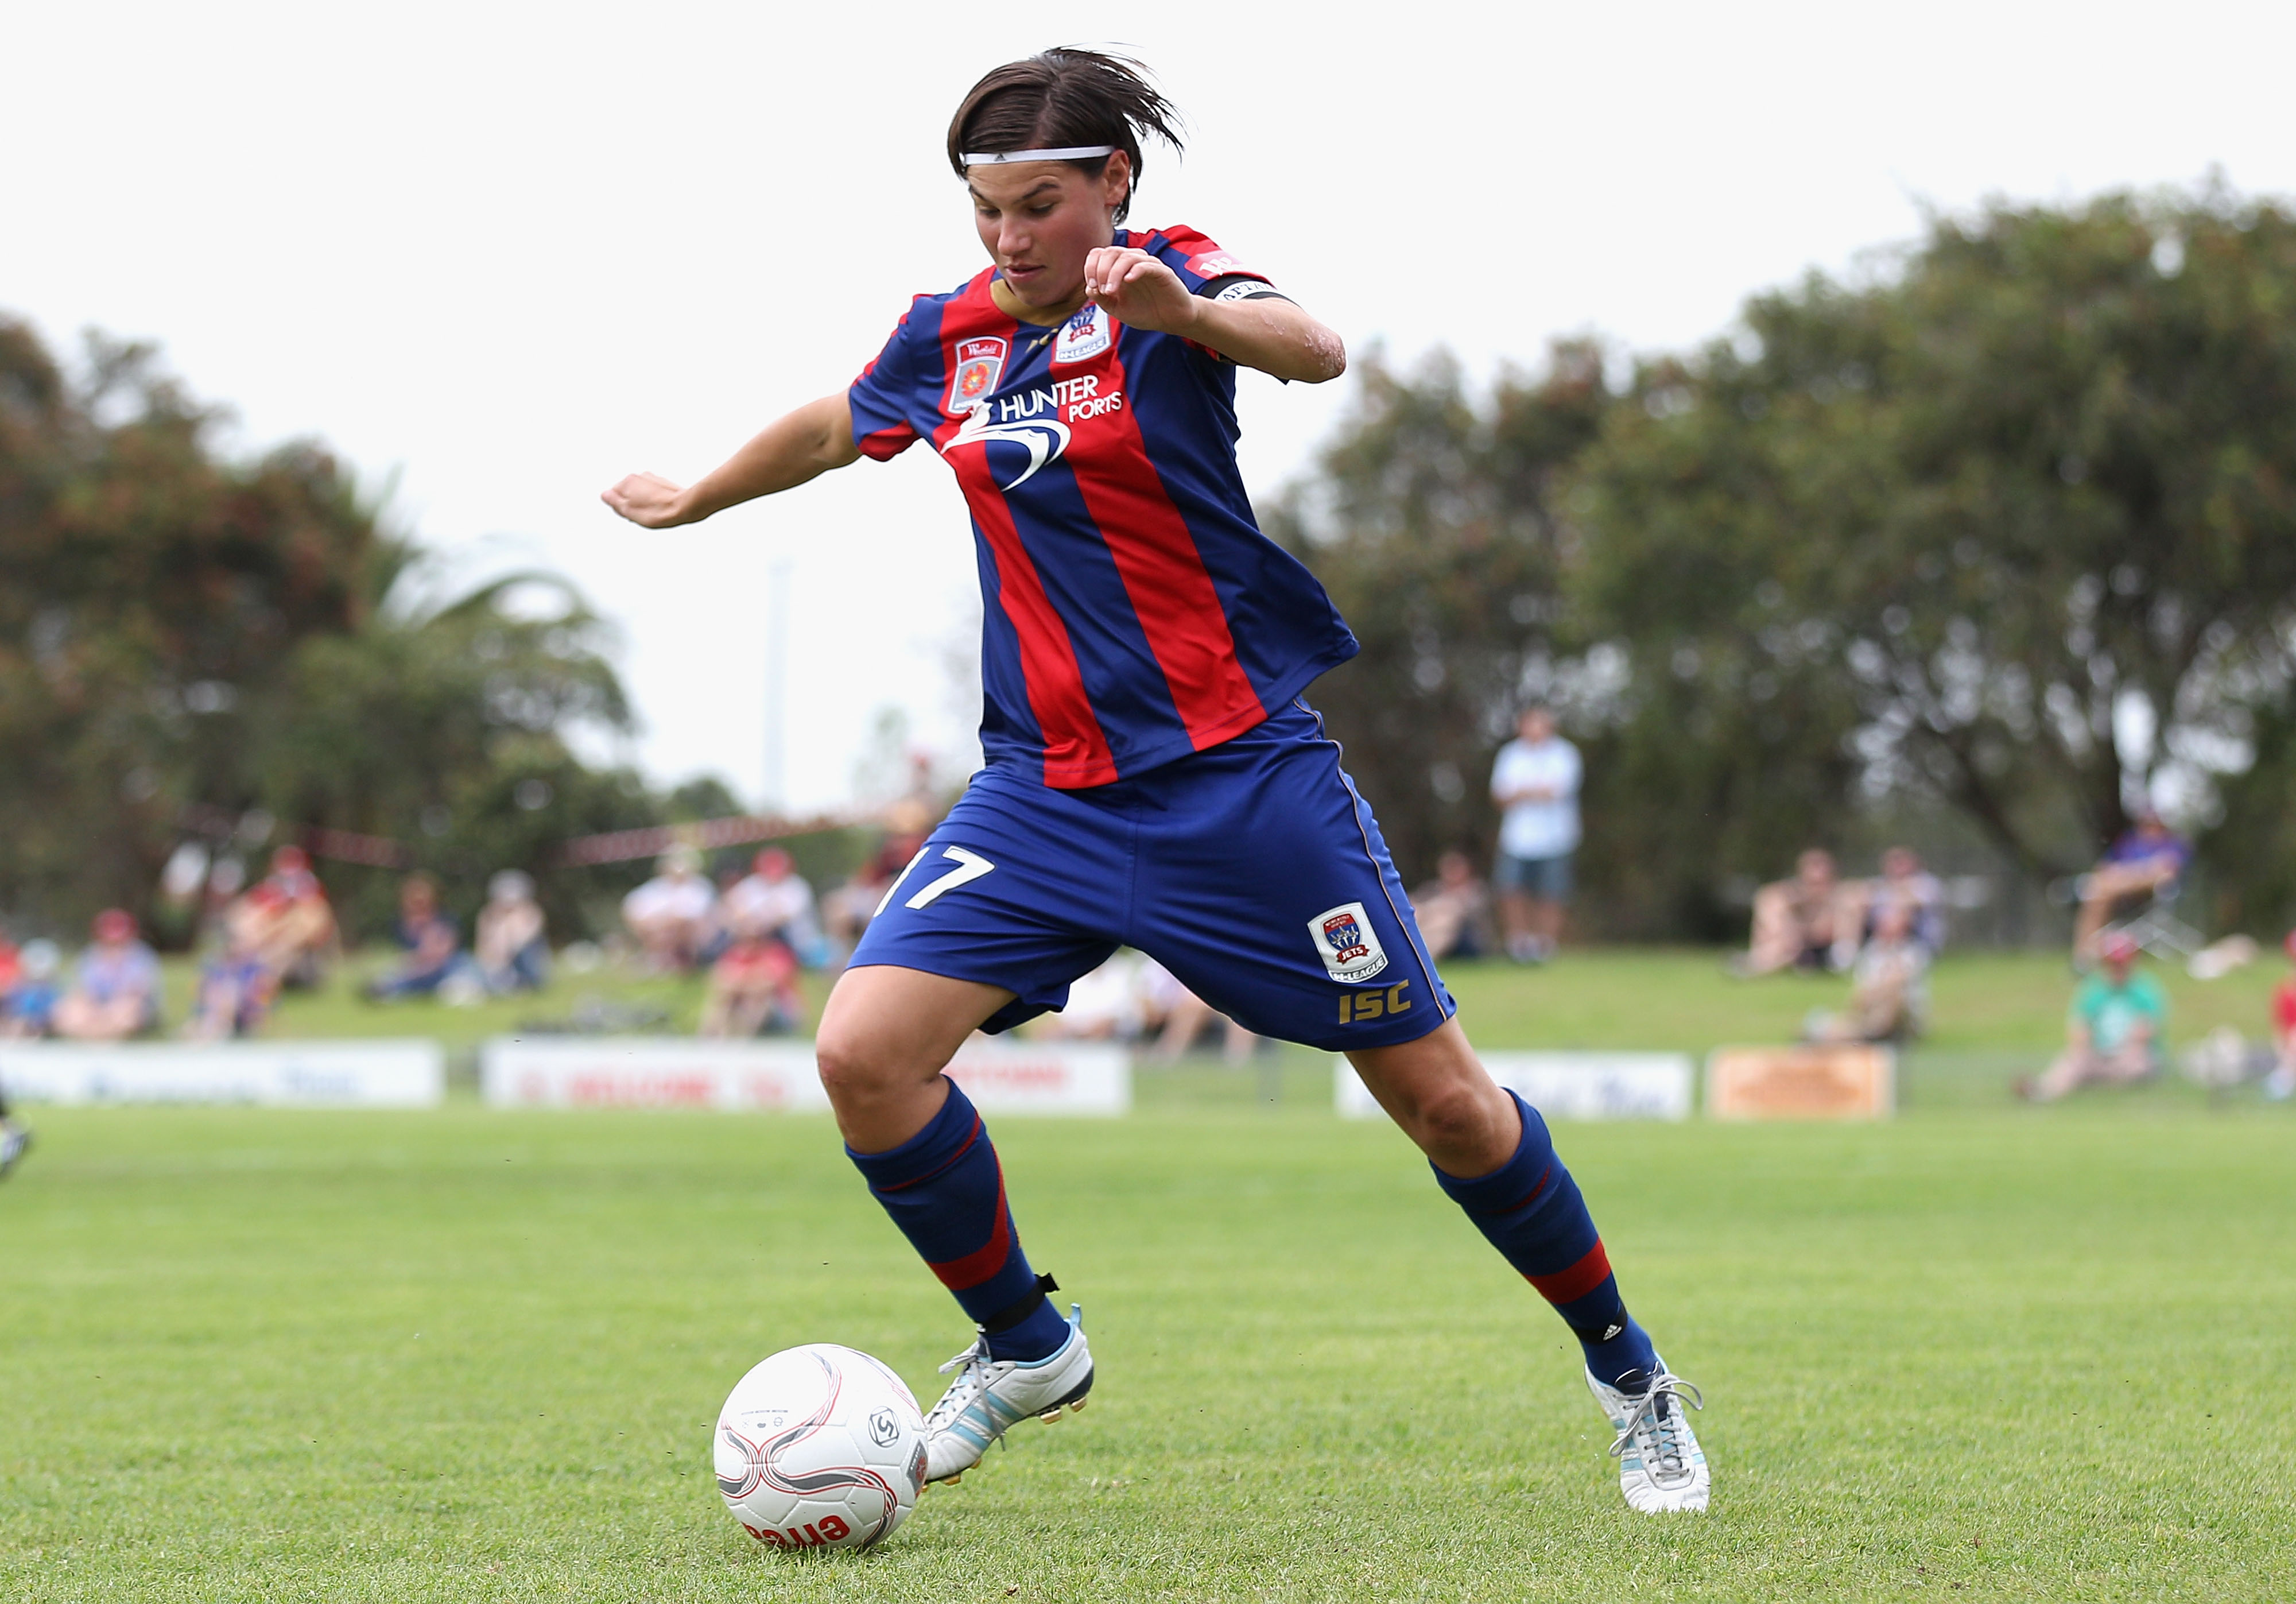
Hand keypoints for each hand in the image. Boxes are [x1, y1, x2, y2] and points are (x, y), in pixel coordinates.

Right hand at [601, 471, 688, 527]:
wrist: (684, 507)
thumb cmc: (657, 512)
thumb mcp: (628, 511)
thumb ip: (613, 501)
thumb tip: (605, 495)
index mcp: (627, 481)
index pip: (613, 495)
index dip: (620, 508)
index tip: (630, 514)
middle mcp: (639, 476)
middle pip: (627, 494)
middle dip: (631, 505)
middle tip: (641, 515)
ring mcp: (652, 478)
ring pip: (640, 494)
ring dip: (642, 503)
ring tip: (652, 513)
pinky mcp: (663, 484)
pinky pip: (652, 494)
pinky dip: (653, 501)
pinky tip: (660, 509)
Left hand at [1081, 246, 1197, 335]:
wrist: (1171, 320)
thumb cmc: (1146, 312)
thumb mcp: (1117, 309)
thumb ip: (1102, 299)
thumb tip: (1089, 288)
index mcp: (1119, 268)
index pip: (1099, 254)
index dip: (1091, 267)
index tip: (1093, 286)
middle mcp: (1132, 262)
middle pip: (1111, 252)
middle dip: (1101, 271)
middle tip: (1102, 291)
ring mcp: (1148, 265)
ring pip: (1126, 257)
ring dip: (1114, 273)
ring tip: (1111, 291)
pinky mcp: (1162, 272)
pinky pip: (1147, 265)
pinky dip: (1135, 271)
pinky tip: (1128, 281)